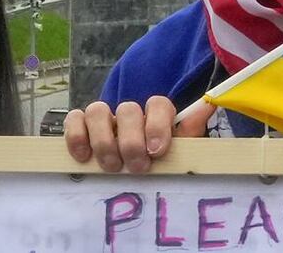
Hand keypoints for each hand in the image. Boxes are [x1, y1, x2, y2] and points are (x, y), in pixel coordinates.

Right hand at [64, 97, 215, 171]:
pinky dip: (76, 135)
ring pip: (97, 110)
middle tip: (137, 167)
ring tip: (112, 167)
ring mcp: (104, 119)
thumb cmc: (157, 165)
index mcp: (156, 115)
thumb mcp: (179, 153)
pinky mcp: (80, 128)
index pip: (158, 104)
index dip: (157, 125)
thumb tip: (208, 106)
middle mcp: (130, 113)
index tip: (157, 151)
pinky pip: (74, 119)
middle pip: (127, 109)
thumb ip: (189, 132)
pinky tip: (84, 157)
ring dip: (104, 140)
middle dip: (131, 141)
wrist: (134, 178)